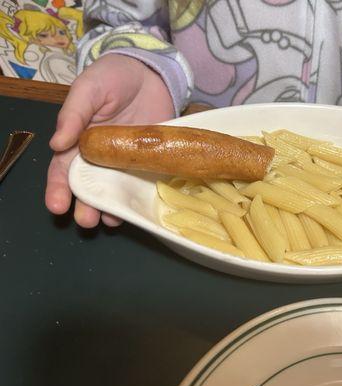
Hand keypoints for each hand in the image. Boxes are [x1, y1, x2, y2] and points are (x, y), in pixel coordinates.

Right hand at [45, 54, 174, 227]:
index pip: (63, 170)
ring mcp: (125, 162)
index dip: (58, 189)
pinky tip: (133, 210)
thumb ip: (73, 115)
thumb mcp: (88, 90)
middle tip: (85, 221)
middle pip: (88, 187)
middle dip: (84, 206)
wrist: (151, 74)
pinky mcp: (148, 162)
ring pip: (113, 192)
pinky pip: (141, 184)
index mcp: (77, 142)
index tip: (57, 205)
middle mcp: (99, 158)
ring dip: (108, 209)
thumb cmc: (112, 78)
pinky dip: (136, 199)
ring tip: (107, 221)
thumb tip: (56, 143)